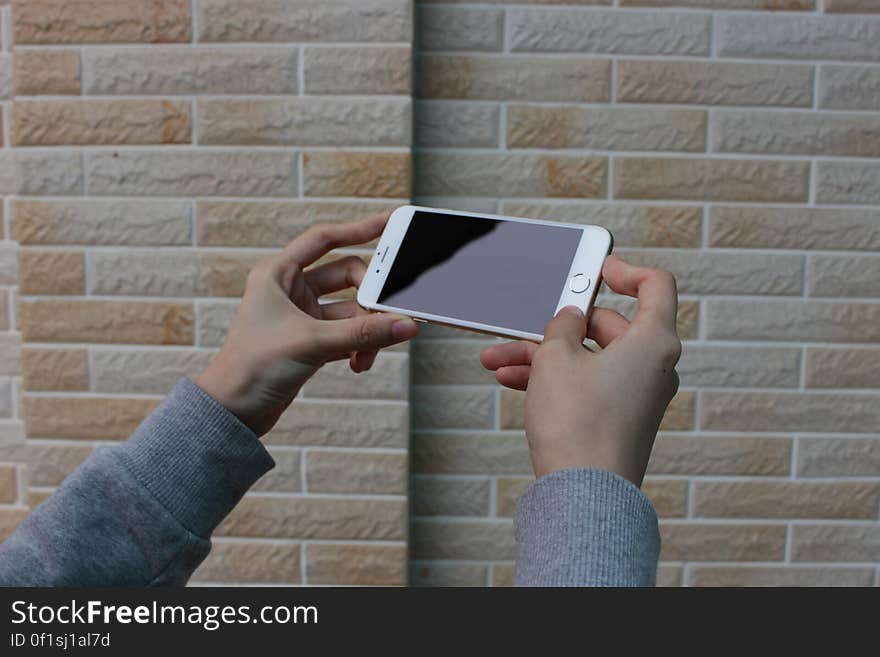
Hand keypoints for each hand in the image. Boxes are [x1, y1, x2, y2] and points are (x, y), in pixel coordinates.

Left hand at [197, 214, 418, 435]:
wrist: (232, 412)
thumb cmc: (252, 367)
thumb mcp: (312, 343)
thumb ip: (363, 333)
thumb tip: (405, 324)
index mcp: (278, 274)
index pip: (323, 240)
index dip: (357, 229)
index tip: (388, 224)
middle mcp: (290, 290)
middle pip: (346, 277)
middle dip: (369, 299)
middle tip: (390, 314)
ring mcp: (302, 317)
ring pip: (350, 311)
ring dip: (366, 331)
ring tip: (369, 353)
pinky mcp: (311, 342)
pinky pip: (347, 334)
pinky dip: (359, 346)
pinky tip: (360, 364)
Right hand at [480, 256, 680, 486]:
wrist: (583, 496)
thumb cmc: (578, 425)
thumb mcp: (556, 357)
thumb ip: (562, 325)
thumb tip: (570, 318)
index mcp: (653, 342)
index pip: (655, 286)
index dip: (625, 271)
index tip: (598, 268)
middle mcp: (653, 368)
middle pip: (608, 326)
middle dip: (557, 327)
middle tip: (524, 326)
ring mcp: (637, 396)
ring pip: (588, 359)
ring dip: (542, 356)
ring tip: (497, 360)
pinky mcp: (619, 420)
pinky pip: (587, 386)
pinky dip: (554, 380)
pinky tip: (512, 380)